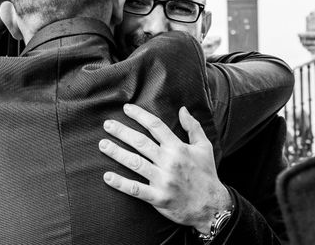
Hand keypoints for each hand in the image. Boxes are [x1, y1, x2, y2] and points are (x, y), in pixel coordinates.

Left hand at [100, 104, 231, 232]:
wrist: (211, 205)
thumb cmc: (207, 174)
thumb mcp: (205, 146)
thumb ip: (193, 126)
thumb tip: (182, 109)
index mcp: (179, 148)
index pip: (155, 126)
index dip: (140, 115)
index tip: (126, 108)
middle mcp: (169, 161)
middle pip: (141, 142)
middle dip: (122, 131)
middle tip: (107, 124)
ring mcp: (162, 180)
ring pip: (135, 163)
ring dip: (117, 153)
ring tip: (103, 144)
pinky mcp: (158, 197)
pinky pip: (136, 189)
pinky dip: (121, 183)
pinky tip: (107, 176)